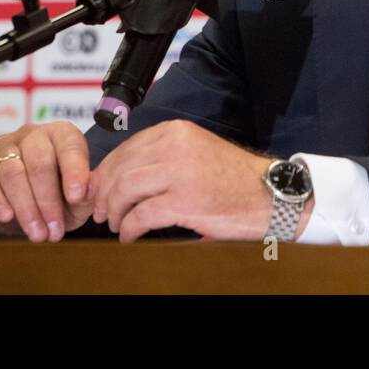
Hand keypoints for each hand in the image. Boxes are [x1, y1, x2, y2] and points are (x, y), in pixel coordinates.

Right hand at [0, 122, 93, 242]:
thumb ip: (87, 193)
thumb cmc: (59, 194)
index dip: (74, 171)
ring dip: (25, 208)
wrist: (25, 203)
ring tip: (37, 234)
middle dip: (48, 201)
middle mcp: (33, 135)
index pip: (70, 146)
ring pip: (12, 173)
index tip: (76, 197)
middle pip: (39, 163)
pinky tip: (6, 217)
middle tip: (54, 231)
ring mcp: (4, 146)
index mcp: (62, 135)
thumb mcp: (79, 198)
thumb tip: (88, 190)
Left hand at [89, 120, 311, 242]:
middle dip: (105, 193)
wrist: (269, 194)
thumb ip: (162, 156)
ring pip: (125, 190)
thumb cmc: (233, 178)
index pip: (127, 148)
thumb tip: (120, 174)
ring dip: (114, 212)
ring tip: (115, 225)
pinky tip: (129, 236)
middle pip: (121, 169)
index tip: (99, 190)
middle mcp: (176, 146)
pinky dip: (129, 229)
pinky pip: (141, 216)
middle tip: (100, 212)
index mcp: (177, 132)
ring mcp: (180, 173)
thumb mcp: (196, 152)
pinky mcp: (184, 201)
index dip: (106, 172)